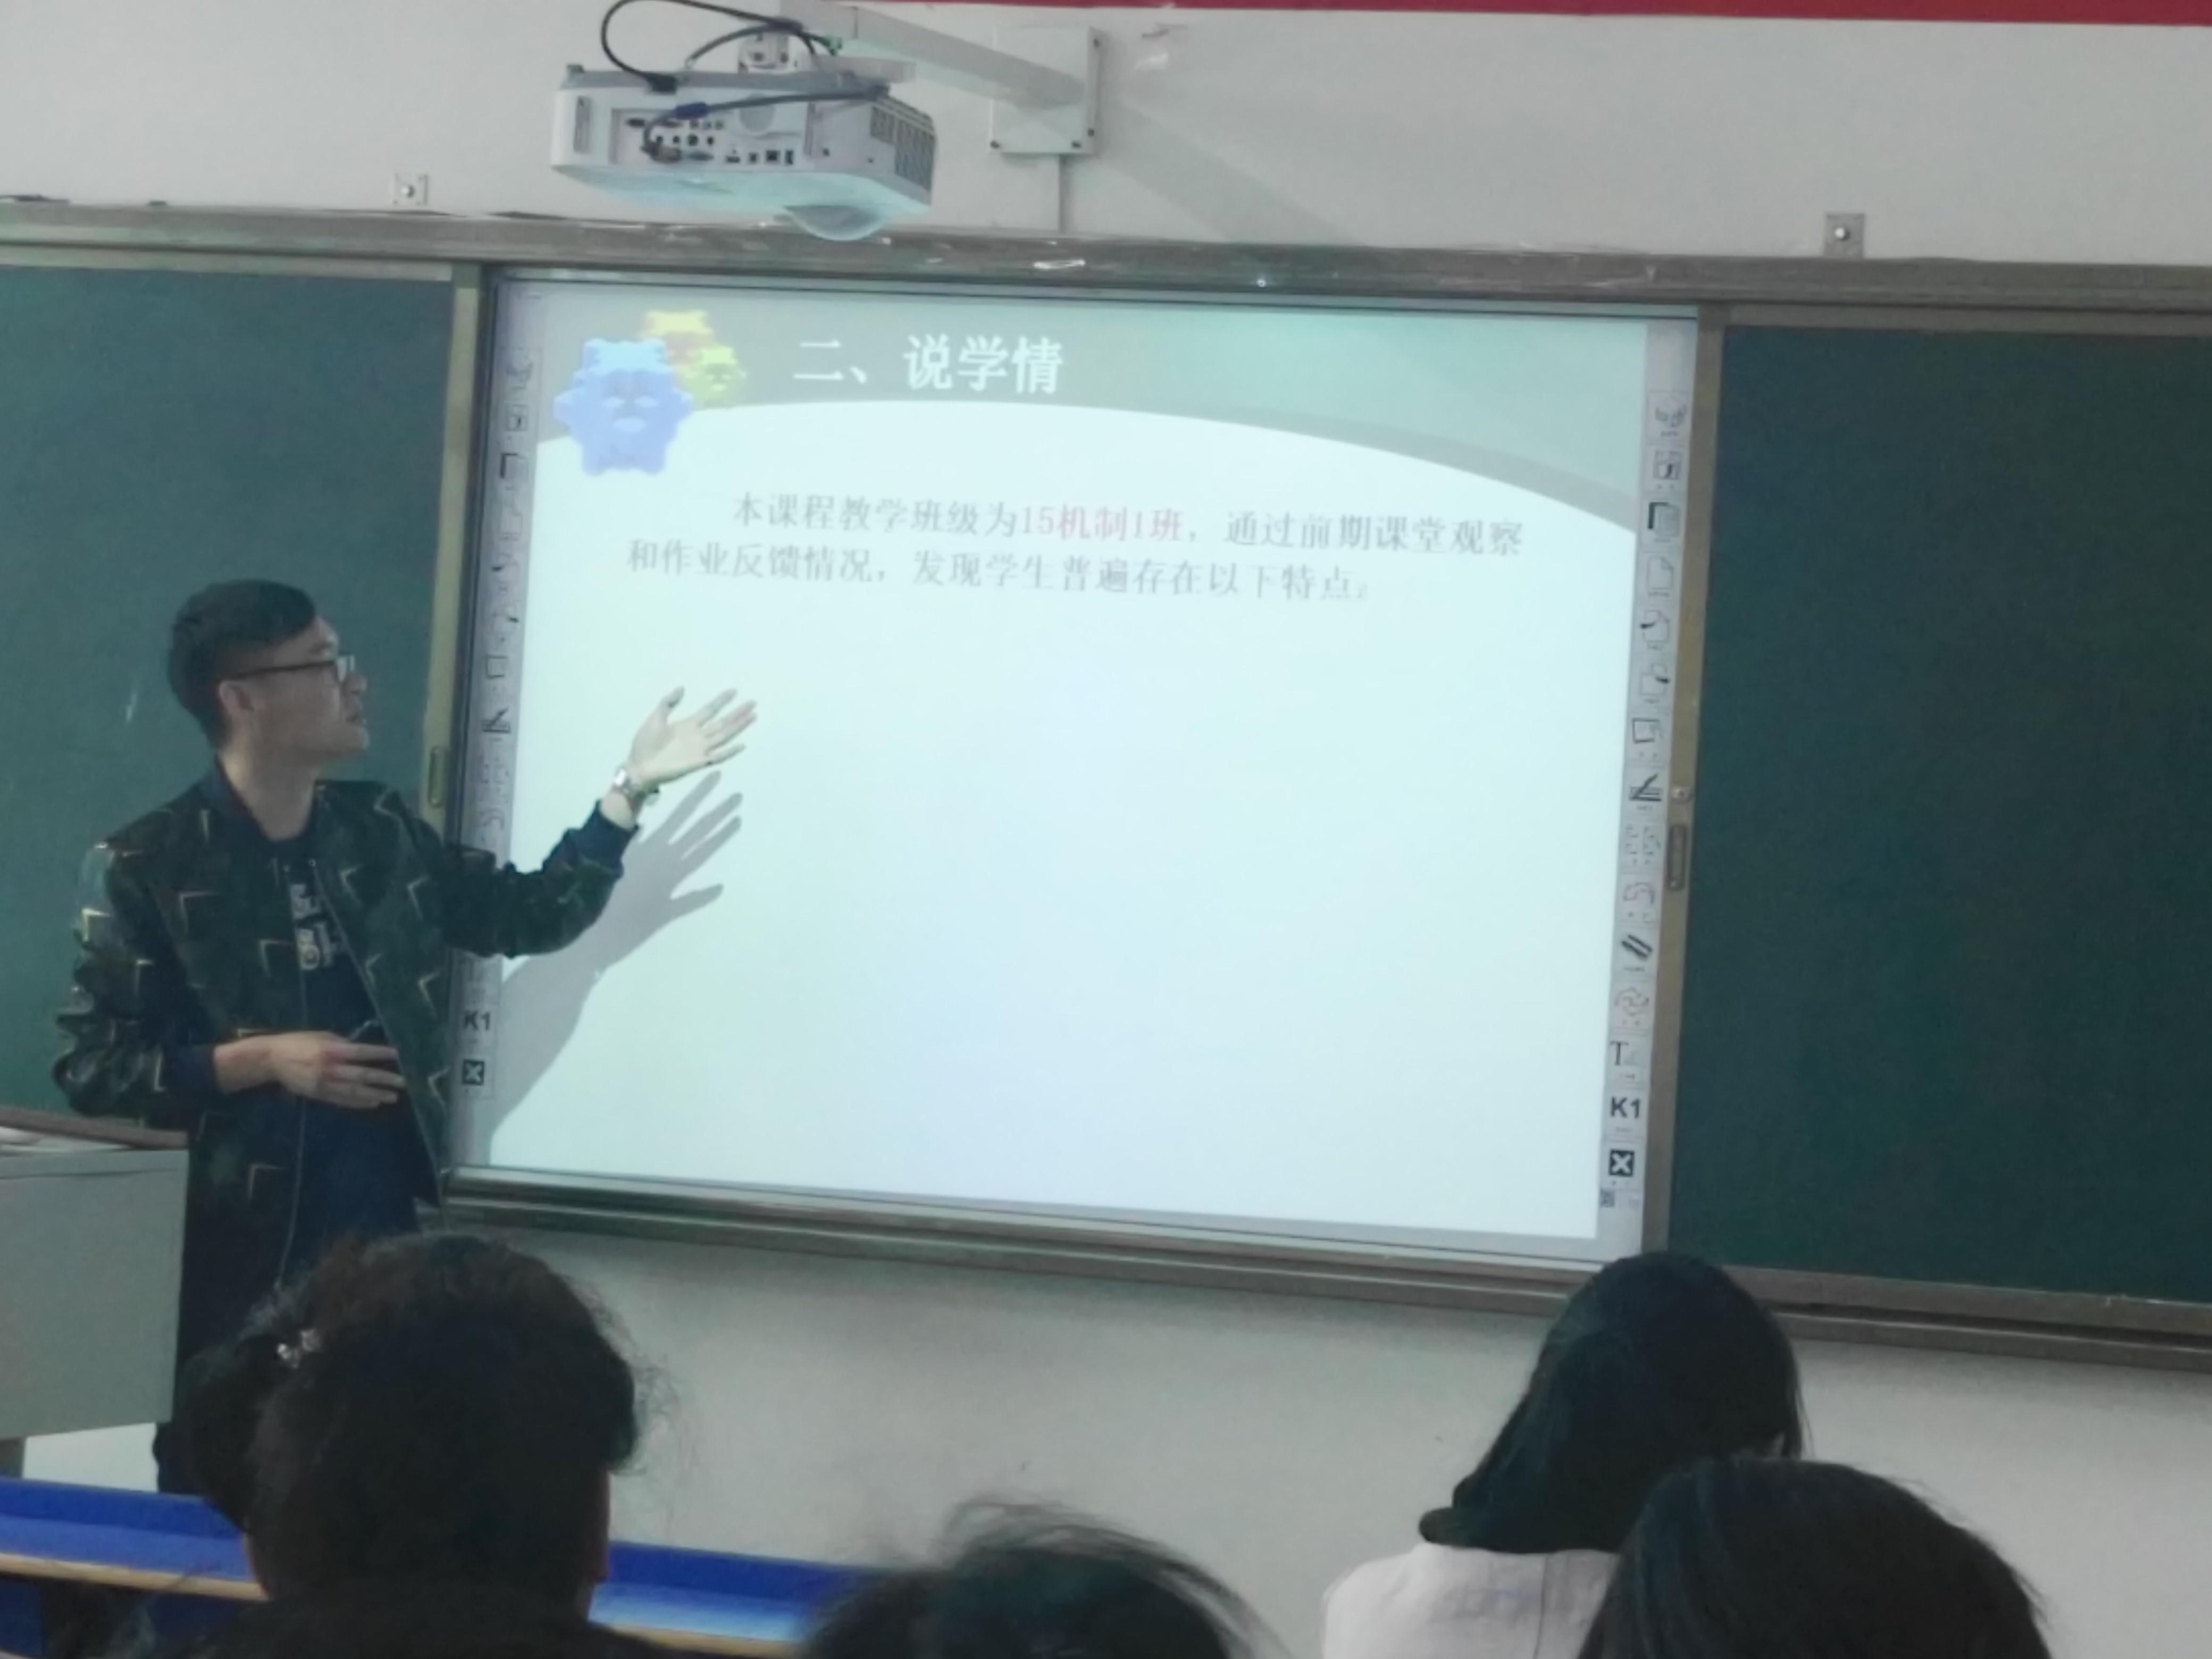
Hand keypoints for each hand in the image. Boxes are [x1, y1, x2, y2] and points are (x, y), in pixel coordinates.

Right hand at [220, 1033, 405, 1109]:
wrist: (271, 1059)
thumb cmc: (298, 1042)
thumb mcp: (321, 1036)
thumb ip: (341, 1042)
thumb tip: (360, 1047)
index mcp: (331, 1050)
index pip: (361, 1052)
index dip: (380, 1054)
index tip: (398, 1055)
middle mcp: (330, 1069)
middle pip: (362, 1075)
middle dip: (384, 1079)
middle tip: (403, 1083)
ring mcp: (324, 1084)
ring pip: (354, 1092)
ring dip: (375, 1094)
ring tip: (392, 1097)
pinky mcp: (319, 1095)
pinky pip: (342, 1100)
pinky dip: (359, 1102)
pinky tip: (373, 1103)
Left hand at [624, 689, 756, 792]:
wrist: (639, 767)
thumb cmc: (645, 744)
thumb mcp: (655, 718)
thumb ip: (668, 703)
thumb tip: (682, 687)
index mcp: (688, 724)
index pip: (710, 710)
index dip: (721, 700)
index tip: (733, 691)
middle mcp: (698, 735)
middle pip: (723, 722)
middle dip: (737, 712)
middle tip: (752, 703)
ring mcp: (700, 749)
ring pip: (724, 735)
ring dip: (739, 727)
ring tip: (752, 717)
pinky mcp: (699, 762)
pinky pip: (718, 756)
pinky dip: (730, 752)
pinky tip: (741, 745)